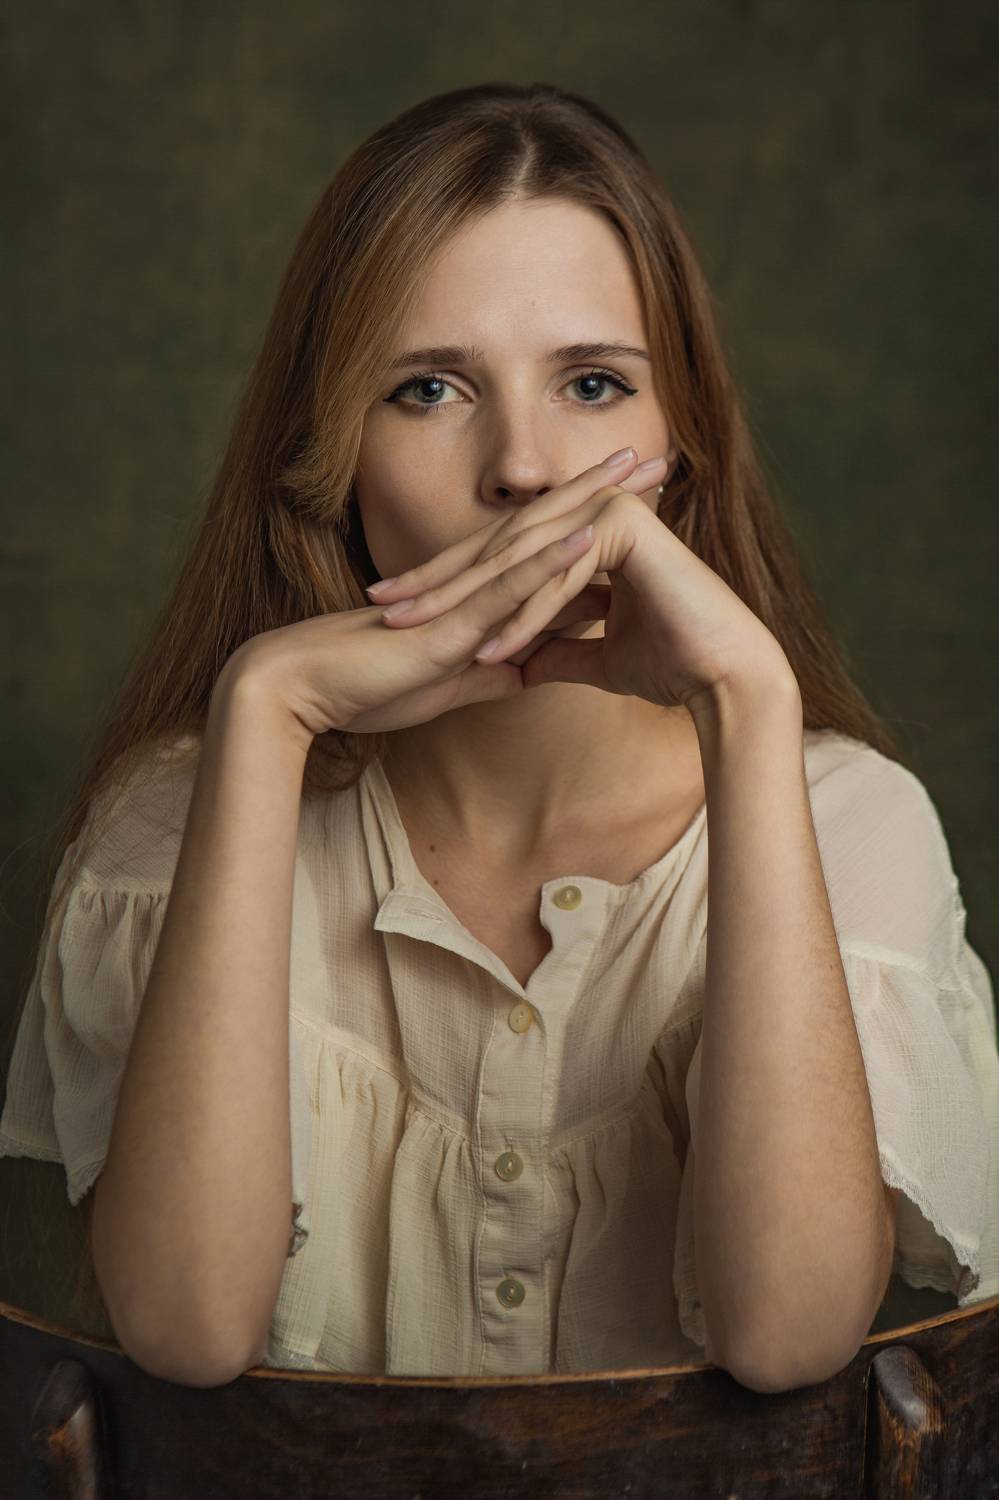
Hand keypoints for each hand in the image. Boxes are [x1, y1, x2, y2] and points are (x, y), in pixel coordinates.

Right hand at [225, 449, 663, 739]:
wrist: (305, 691)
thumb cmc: (365, 688)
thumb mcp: (447, 685)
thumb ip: (488, 672)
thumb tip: (528, 672)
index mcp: (478, 597)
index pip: (547, 552)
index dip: (594, 521)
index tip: (642, 499)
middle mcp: (475, 583)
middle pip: (550, 527)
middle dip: (605, 493)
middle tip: (659, 456)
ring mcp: (464, 596)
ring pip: (536, 540)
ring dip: (589, 504)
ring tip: (638, 469)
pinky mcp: (451, 620)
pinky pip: (506, 587)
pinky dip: (549, 561)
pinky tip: (589, 533)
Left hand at [368, 456, 794, 717]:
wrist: (727, 676)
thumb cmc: (672, 666)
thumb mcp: (595, 661)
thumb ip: (556, 653)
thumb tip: (515, 664)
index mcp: (584, 535)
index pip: (501, 561)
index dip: (446, 589)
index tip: (399, 615)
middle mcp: (592, 515)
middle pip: (498, 553)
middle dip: (437, 586)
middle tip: (382, 608)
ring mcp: (608, 515)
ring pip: (519, 563)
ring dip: (464, 600)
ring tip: (414, 628)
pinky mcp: (623, 531)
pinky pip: (558, 582)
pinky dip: (522, 619)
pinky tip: (484, 650)